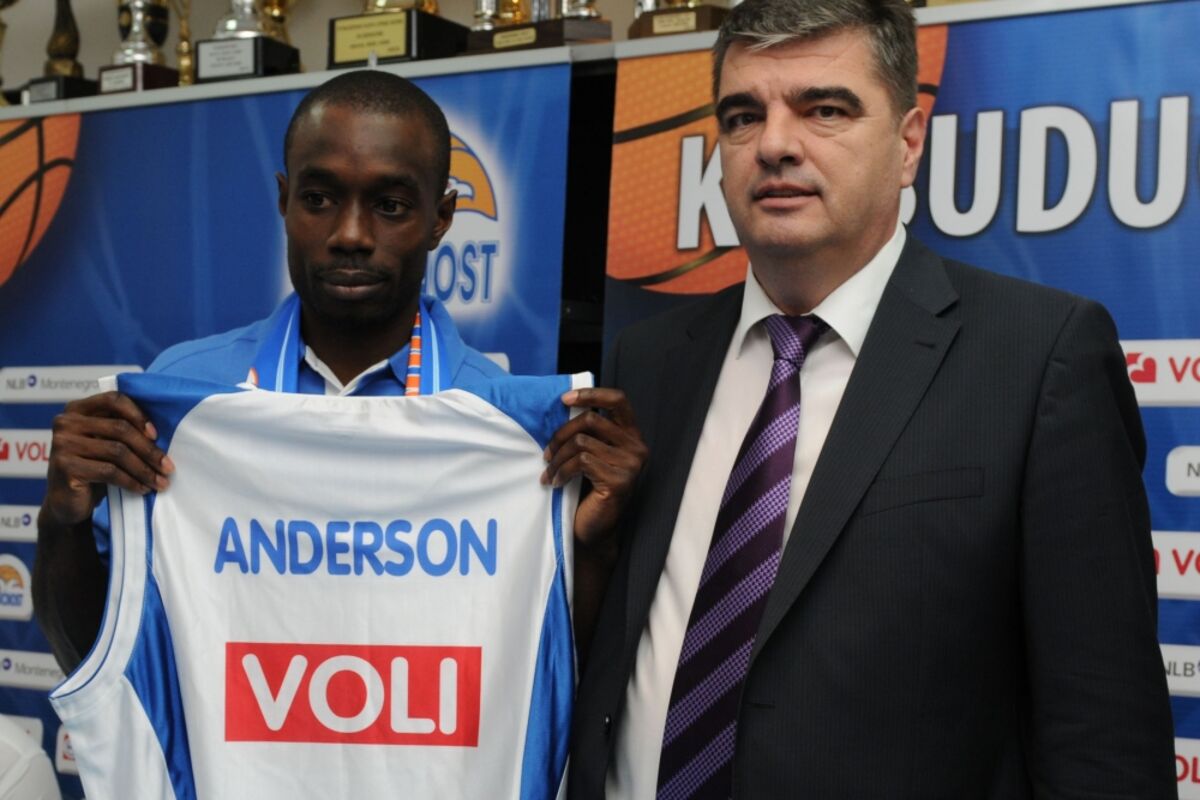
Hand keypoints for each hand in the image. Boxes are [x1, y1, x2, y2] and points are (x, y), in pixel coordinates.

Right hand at [43, 391, 173, 526]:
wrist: (67, 502)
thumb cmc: (92, 468)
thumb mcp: (104, 443)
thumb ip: (120, 430)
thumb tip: (159, 433)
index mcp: (76, 409)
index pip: (113, 400)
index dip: (138, 415)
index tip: (156, 435)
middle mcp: (66, 423)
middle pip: (120, 429)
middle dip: (149, 450)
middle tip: (168, 467)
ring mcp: (63, 444)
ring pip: (117, 452)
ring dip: (144, 469)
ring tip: (160, 482)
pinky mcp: (66, 467)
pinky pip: (109, 471)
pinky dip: (131, 481)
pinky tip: (143, 488)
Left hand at [542, 387, 646, 545]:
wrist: (595, 531)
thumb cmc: (589, 491)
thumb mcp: (592, 455)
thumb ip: (589, 433)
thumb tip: (562, 406)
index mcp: (632, 436)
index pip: (618, 400)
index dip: (591, 394)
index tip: (564, 400)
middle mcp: (637, 447)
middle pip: (592, 419)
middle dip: (561, 434)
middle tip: (546, 453)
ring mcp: (631, 465)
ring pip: (581, 442)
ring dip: (557, 458)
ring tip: (549, 472)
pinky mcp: (619, 481)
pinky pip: (581, 462)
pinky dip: (561, 471)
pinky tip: (555, 483)